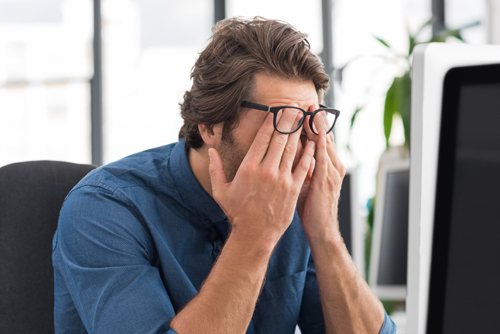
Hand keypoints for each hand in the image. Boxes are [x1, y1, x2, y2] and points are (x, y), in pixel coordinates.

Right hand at [209, 110, 315, 245]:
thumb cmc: (237, 213)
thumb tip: (211, 151)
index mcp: (249, 167)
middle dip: (287, 121)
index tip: (276, 111)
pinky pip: (303, 166)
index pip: (262, 138)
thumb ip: (215, 169)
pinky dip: (308, 153)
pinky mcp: (293, 189)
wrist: (255, 234)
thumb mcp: (221, 190)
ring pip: (292, 149)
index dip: (271, 122)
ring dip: (298, 132)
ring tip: (303, 118)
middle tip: (294, 107)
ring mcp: (282, 179)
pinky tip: (312, 143)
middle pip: (280, 139)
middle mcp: (266, 170)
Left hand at [295, 106, 345, 240]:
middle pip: (324, 137)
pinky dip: (319, 143)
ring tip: (312, 109)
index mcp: (328, 166)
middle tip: (309, 102)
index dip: (314, 124)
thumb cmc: (312, 208)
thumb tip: (292, 154)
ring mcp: (331, 172)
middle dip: (317, 119)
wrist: (322, 230)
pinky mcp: (326, 180)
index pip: (320, 139)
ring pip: (324, 143)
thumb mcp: (307, 184)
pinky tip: (314, 132)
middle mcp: (333, 165)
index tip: (305, 109)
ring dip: (318, 126)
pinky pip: (322, 157)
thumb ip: (303, 167)